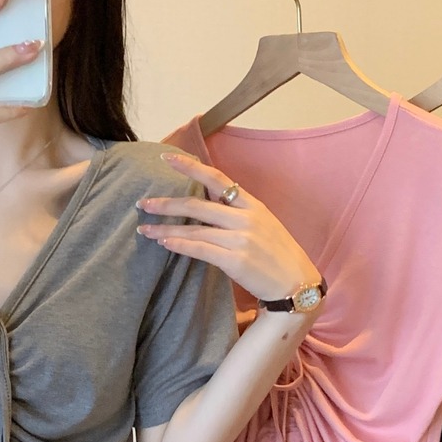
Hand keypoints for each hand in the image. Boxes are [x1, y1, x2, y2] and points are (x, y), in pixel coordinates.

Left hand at [137, 153, 322, 307]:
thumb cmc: (278, 255)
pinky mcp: (237, 261)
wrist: (298, 284)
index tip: (165, 157)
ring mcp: (241, 239)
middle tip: (144, 204)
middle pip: (198, 204)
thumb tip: (207, 206)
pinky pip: (201, 250)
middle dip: (166, 204)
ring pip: (195, 229)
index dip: (189, 166)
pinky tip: (165, 243)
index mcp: (252, 204)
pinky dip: (180, 245)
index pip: (216, 178)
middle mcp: (246, 218)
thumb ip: (238, 213)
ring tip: (146, 229)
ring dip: (166, 229)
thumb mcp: (263, 224)